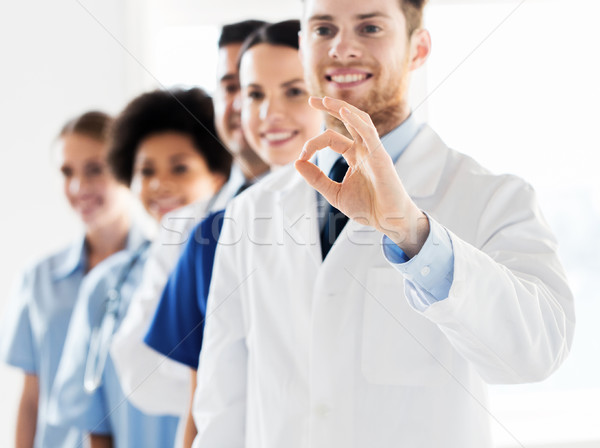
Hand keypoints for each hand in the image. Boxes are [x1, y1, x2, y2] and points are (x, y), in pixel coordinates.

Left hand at [295, 96, 428, 257]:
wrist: (389, 222)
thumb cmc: (367, 208)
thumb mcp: (334, 193)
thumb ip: (316, 178)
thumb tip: (296, 162)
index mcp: (355, 155)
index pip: (332, 138)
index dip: (313, 143)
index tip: (301, 156)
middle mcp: (365, 149)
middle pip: (349, 119)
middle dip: (331, 107)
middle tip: (311, 99)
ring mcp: (374, 151)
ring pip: (360, 120)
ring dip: (342, 108)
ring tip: (325, 100)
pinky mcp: (381, 157)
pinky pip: (369, 133)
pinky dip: (356, 121)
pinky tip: (343, 112)